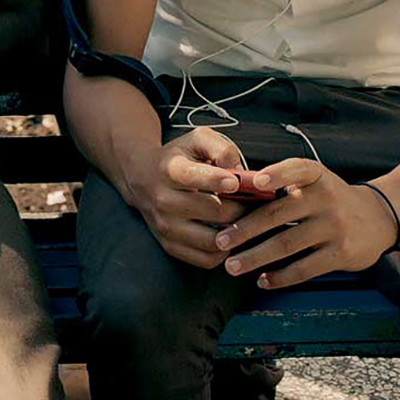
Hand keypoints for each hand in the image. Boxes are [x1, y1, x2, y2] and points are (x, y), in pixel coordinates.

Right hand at [130, 127, 279, 269]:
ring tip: (245, 221)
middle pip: (214, 212)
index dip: (218, 180)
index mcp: (169, 169)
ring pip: (212, 242)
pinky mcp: (170, 246)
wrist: (143, 178)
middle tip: (256, 204)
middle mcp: (164, 200)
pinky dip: (224, 252)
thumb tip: (240, 170)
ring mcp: (166, 227)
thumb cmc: (178, 157)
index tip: (236, 182)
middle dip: (241, 208)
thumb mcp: (197, 139)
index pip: (193, 177)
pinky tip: (229, 235)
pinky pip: (206, 260)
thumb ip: (220, 148)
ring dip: (235, 233)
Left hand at [218, 159, 399, 287]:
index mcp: (316, 176)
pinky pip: (305, 268)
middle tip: (221, 241)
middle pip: (278, 214)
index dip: (275, 175)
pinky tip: (263, 280)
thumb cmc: (332, 198)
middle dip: (245, 229)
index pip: (295, 169)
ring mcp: (334, 227)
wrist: (378, 218)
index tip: (253, 182)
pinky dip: (281, 276)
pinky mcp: (341, 253)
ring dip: (256, 257)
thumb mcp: (315, 182)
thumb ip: (284, 186)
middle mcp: (326, 198)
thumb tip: (237, 195)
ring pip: (287, 244)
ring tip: (232, 266)